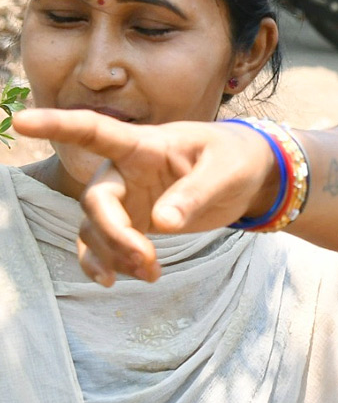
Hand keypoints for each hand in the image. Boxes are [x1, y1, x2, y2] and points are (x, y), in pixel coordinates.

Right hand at [14, 108, 276, 284]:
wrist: (248, 177)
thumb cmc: (236, 159)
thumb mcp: (226, 171)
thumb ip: (195, 193)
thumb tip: (163, 223)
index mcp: (145, 144)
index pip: (95, 131)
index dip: (57, 125)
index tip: (20, 122)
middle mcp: (125, 169)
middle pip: (96, 200)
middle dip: (113, 233)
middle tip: (145, 260)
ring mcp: (126, 197)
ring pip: (96, 228)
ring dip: (115, 255)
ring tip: (151, 275)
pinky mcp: (134, 220)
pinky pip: (104, 243)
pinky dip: (106, 263)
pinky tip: (117, 280)